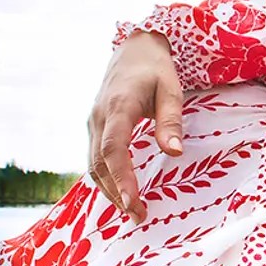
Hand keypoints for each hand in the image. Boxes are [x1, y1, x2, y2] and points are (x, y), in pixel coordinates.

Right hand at [86, 31, 183, 224]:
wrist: (133, 50)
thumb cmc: (156, 69)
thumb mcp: (171, 90)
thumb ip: (171, 122)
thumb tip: (173, 154)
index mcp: (118, 106)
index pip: (114, 148)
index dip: (121, 178)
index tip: (132, 202)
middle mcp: (98, 117)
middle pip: (100, 163)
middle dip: (117, 193)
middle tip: (138, 216)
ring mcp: (93, 123)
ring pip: (93, 164)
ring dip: (110, 190)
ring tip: (132, 211)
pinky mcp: (94, 127)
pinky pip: (95, 158)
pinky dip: (105, 178)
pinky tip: (120, 192)